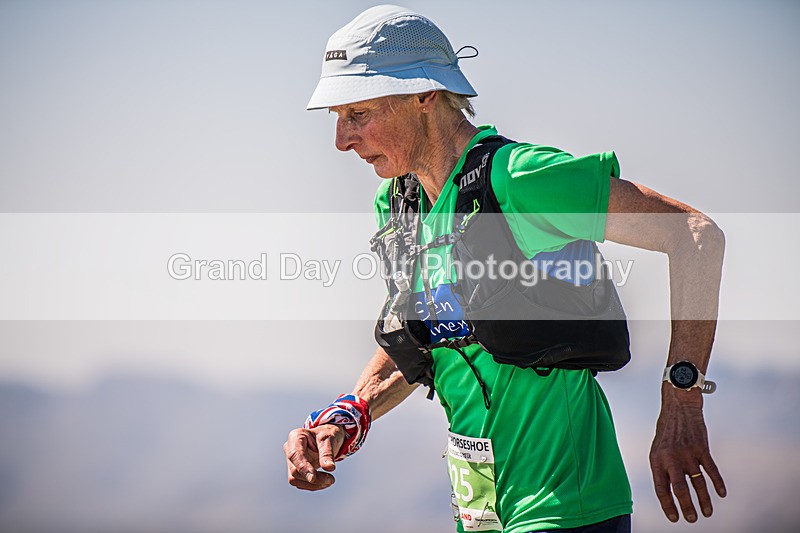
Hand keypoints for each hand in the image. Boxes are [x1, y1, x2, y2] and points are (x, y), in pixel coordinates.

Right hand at [284, 424, 345, 490]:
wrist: (327, 437)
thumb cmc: (327, 434)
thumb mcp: (329, 439)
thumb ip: (327, 453)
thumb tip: (329, 468)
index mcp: (295, 437)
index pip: (295, 455)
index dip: (303, 467)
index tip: (312, 478)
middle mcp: (290, 449)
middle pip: (295, 470)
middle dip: (313, 478)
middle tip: (331, 479)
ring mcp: (292, 461)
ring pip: (295, 479)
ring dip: (313, 485)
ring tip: (330, 481)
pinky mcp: (296, 471)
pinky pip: (301, 483)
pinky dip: (313, 485)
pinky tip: (325, 482)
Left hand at [649, 389, 726, 522]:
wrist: (679, 407)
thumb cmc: (667, 429)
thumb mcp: (657, 448)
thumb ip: (663, 468)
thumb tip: (669, 491)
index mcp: (657, 460)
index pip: (661, 489)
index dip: (668, 505)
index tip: (674, 518)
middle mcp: (671, 459)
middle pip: (680, 489)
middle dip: (687, 507)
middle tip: (692, 519)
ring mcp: (687, 454)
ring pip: (697, 483)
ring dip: (703, 500)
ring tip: (706, 513)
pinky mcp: (701, 449)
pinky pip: (711, 471)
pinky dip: (717, 483)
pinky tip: (721, 494)